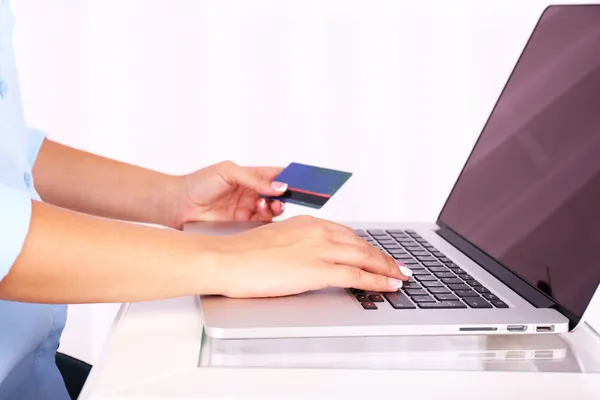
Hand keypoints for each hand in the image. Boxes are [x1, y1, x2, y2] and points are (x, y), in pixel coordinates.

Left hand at [173, 161, 287, 227]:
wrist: (179, 205)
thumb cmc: (199, 183)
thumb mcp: (228, 172)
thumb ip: (254, 178)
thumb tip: (279, 185)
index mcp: (251, 176)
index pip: (276, 175)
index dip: (290, 177)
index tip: (301, 181)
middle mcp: (252, 193)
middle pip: (279, 195)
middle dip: (286, 195)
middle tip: (284, 196)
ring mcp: (248, 210)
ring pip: (273, 211)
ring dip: (275, 207)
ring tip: (264, 205)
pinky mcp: (243, 225)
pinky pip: (262, 225)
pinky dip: (267, 221)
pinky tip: (261, 214)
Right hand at [213, 216, 413, 297]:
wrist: (227, 260)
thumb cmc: (243, 254)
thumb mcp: (277, 241)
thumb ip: (298, 246)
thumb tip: (307, 258)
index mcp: (308, 223)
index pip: (347, 234)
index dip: (366, 246)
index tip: (377, 253)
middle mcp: (318, 231)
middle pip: (361, 244)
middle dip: (383, 257)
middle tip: (399, 266)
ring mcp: (320, 249)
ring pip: (365, 258)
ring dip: (387, 268)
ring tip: (400, 276)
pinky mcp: (318, 270)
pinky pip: (356, 276)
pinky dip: (378, 281)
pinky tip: (388, 285)